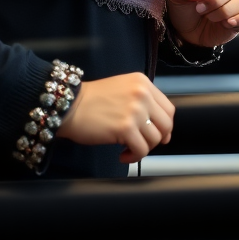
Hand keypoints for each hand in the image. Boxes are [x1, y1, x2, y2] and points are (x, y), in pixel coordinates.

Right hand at [56, 71, 174, 163]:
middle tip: (142, 143)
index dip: (164, 125)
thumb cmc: (92, 100)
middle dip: (156, 139)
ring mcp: (135, 110)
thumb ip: (142, 102)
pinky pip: (141, 151)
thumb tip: (161, 129)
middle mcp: (142, 94)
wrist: (70, 105)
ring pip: (155, 140)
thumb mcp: (122, 90)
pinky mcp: (126, 128)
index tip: (157, 133)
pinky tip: (122, 155)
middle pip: (166, 125)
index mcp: (142, 82)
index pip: (168, 108)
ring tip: (128, 148)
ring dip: (142, 149)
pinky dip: (133, 157)